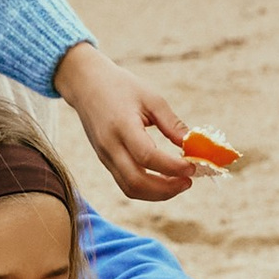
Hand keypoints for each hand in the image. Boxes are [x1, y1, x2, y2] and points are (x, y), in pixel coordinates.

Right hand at [54, 41, 198, 200]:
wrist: (86, 85)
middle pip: (136, 182)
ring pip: (130, 189)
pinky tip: (164, 179)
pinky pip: (126, 183)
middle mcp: (110, 146)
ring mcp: (105, 157)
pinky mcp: (105, 161)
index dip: (172, 167)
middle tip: (189, 181)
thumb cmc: (120, 87)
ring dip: (157, 193)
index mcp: (122, 126)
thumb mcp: (150, 98)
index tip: (192, 167)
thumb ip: (171, 123)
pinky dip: (147, 188)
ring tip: (179, 183)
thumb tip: (193, 145)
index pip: (147, 156)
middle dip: (166, 189)